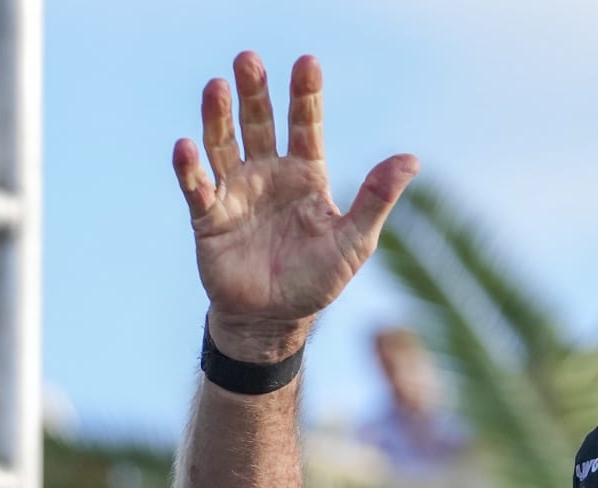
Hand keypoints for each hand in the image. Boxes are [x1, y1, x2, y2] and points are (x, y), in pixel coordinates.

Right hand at [171, 52, 418, 360]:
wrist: (275, 319)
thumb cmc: (318, 278)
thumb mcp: (355, 241)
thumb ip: (377, 198)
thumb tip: (412, 159)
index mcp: (305, 176)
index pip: (305, 126)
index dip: (305, 96)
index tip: (307, 62)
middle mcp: (268, 175)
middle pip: (258, 124)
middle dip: (254, 92)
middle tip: (248, 59)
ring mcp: (236, 192)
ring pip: (223, 145)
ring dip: (217, 117)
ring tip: (216, 87)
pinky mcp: (209, 218)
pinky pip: (197, 188)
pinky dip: (190, 169)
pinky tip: (185, 147)